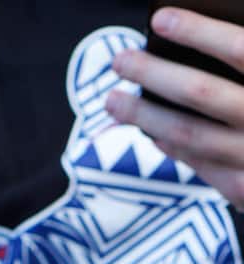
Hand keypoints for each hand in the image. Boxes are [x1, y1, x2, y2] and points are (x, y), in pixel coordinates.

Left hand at [106, 8, 243, 209]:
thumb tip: (209, 30)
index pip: (243, 51)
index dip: (200, 32)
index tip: (160, 19)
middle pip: (202, 94)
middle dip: (154, 74)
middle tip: (119, 60)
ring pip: (188, 134)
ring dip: (144, 116)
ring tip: (113, 100)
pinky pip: (198, 165)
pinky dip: (170, 146)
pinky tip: (151, 130)